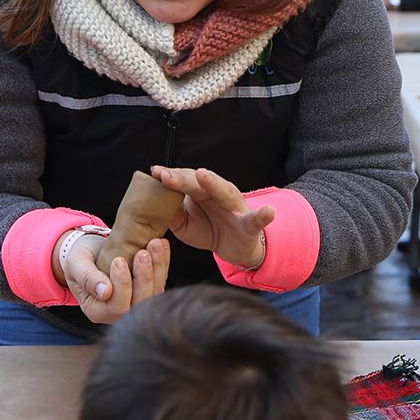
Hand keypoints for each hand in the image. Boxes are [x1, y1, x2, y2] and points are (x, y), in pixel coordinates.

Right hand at [57, 232, 168, 324]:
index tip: (119, 260)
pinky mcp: (148, 291)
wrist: (91, 252)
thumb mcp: (76, 264)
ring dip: (158, 268)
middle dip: (144, 277)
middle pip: (140, 302)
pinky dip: (162, 263)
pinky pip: (160, 281)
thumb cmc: (80, 259)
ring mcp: (136, 303)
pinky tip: (162, 245)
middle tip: (143, 253)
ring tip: (155, 244)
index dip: (122, 285)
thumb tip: (105, 292)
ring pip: (154, 293)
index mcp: (98, 311)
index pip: (117, 306)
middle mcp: (119, 313)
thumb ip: (87, 278)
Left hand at [151, 165, 272, 269]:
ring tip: (203, 176)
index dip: (169, 177)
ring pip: (224, 193)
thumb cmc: (209, 229)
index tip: (154, 173)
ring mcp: (235, 207)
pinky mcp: (249, 224)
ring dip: (214, 183)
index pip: (183, 180)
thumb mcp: (184, 224)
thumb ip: (171, 213)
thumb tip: (151, 205)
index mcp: (201, 192)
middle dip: (182, 178)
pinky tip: (268, 212)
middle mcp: (218, 193)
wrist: (236, 247)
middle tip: (165, 175)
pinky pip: (257, 219)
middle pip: (199, 183)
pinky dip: (263, 215)